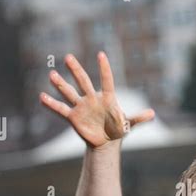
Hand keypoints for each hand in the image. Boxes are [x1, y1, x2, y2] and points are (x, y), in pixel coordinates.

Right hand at [39, 51, 154, 147]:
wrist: (105, 140)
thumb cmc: (117, 128)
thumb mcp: (128, 124)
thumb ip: (138, 118)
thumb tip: (153, 114)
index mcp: (107, 98)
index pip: (107, 80)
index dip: (104, 69)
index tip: (101, 54)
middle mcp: (92, 99)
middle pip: (83, 82)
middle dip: (76, 70)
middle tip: (68, 57)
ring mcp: (82, 106)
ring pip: (70, 93)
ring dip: (61, 85)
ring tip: (51, 75)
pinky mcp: (73, 117)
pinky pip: (61, 109)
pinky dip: (52, 104)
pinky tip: (42, 97)